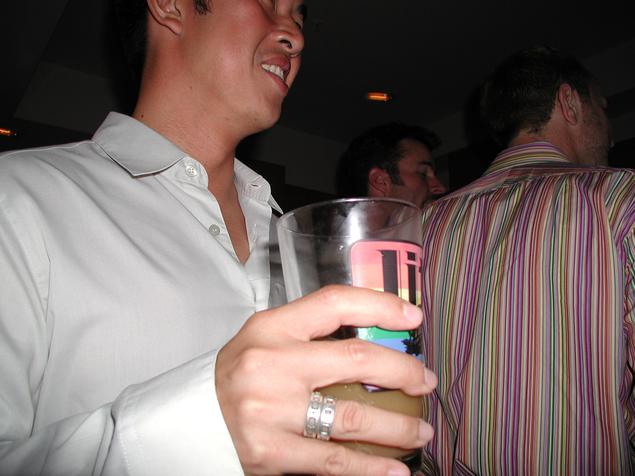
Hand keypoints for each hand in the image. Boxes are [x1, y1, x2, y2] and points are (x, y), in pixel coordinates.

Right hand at [216, 285, 437, 475]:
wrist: (192, 422)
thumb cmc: (239, 375)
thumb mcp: (265, 340)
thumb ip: (310, 333)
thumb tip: (375, 334)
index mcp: (271, 328)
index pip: (335, 303)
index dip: (381, 305)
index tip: (414, 316)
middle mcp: (271, 364)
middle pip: (356, 359)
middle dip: (403, 372)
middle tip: (426, 382)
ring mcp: (271, 410)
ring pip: (353, 418)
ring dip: (398, 428)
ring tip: (422, 433)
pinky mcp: (270, 453)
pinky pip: (334, 462)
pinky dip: (371, 468)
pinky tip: (395, 470)